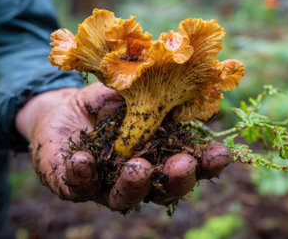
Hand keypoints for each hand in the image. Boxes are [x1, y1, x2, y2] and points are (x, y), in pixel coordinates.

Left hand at [16, 83, 230, 210]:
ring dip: (135, 185)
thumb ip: (158, 96)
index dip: (209, 163)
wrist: (65, 105)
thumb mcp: (137, 90)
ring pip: (125, 196)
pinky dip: (82, 175)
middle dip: (178, 180)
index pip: (192, 164)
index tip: (222, 154)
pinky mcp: (74, 184)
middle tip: (183, 165)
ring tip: (138, 167)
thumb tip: (190, 90)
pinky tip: (83, 159)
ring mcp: (108, 184)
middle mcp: (140, 176)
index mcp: (161, 154)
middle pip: (164, 190)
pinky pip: (78, 187)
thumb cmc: (109, 100)